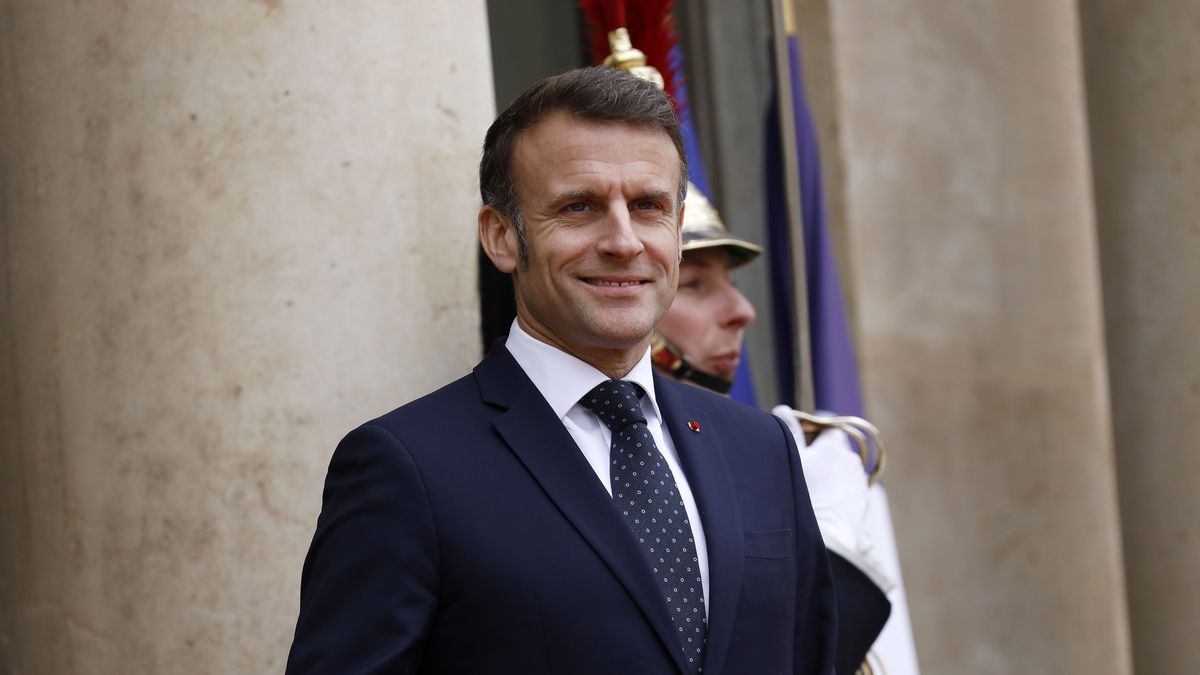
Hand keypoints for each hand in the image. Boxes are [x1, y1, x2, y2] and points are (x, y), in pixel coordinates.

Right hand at [773, 406, 893, 590]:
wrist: (828, 538)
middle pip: (836, 450)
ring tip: (812, 490)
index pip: (828, 428)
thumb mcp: (792, 458)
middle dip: (822, 455)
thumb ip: (790, 431)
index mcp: (834, 446)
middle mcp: (851, 460)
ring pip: (843, 472)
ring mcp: (858, 483)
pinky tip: (822, 504)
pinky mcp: (861, 503)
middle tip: (802, 469)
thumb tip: (783, 409)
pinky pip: (847, 491)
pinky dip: (838, 493)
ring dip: (831, 475)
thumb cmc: (806, 494)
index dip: (815, 433)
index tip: (801, 444)